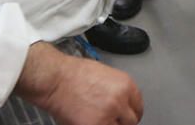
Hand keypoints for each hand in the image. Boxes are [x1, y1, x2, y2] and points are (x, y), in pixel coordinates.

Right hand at [17, 43, 143, 124]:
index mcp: (126, 85)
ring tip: (100, 119)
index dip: (132, 112)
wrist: (56, 79)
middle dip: (122, 121)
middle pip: (131, 120)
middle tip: (113, 120)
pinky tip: (90, 122)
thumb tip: (122, 103)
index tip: (128, 116)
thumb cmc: (74, 74)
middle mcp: (121, 100)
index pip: (138, 105)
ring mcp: (109, 115)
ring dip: (111, 124)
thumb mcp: (106, 75)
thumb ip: (117, 90)